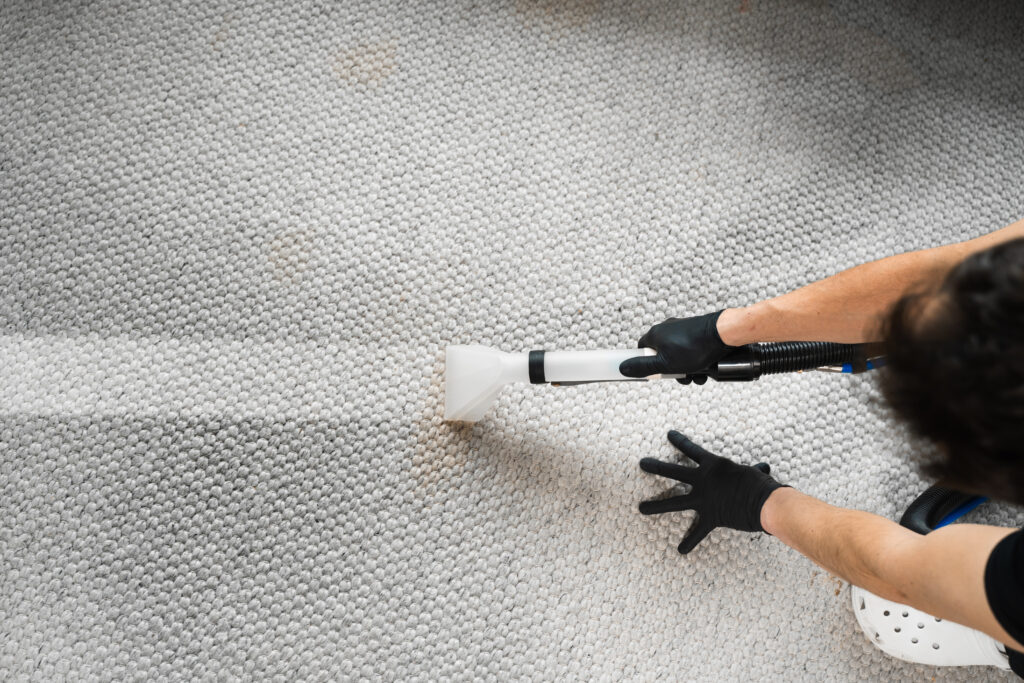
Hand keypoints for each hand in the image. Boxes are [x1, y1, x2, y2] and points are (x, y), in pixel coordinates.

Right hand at [619, 310, 732, 384]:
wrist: (723, 334)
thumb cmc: (694, 347)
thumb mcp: (665, 364)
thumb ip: (643, 367)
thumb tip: (623, 368)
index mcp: (655, 334)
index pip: (642, 349)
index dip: (647, 363)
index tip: (657, 373)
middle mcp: (667, 329)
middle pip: (663, 355)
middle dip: (673, 370)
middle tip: (683, 378)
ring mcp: (683, 329)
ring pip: (680, 354)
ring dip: (688, 369)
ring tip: (699, 376)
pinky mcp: (697, 331)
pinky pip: (692, 350)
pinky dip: (698, 361)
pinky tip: (707, 368)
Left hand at [639, 431, 786, 553]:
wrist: (765, 502)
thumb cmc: (761, 484)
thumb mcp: (751, 472)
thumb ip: (750, 471)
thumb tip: (763, 468)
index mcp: (712, 465)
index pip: (692, 449)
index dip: (679, 441)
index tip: (669, 435)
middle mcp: (703, 480)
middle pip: (673, 471)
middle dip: (655, 467)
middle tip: (642, 463)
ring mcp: (703, 499)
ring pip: (674, 502)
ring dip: (656, 506)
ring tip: (641, 508)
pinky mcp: (710, 517)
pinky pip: (697, 532)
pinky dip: (690, 542)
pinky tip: (680, 550)